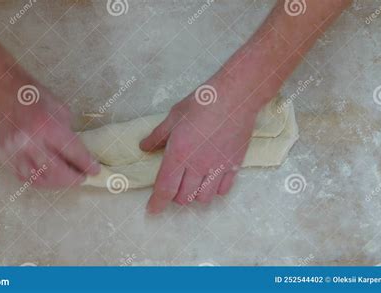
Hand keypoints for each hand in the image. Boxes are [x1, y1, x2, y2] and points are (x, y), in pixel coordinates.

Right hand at [0, 78, 99, 187]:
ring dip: (56, 183)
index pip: (73, 153)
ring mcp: (14, 151)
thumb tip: (77, 155)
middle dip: (73, 178)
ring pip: (39, 179)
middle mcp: (30, 142)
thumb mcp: (59, 109)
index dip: (87, 164)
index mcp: (48, 127)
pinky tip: (48, 177)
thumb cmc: (31, 94)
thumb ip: (68, 134)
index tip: (95, 171)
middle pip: (57, 172)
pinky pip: (23, 176)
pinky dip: (38, 179)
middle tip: (82, 178)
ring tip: (66, 179)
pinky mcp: (2, 155)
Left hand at [140, 76, 259, 212]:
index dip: (157, 203)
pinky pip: (223, 190)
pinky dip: (214, 190)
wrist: (236, 97)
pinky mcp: (234, 166)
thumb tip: (144, 148)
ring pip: (203, 198)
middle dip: (175, 197)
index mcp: (179, 154)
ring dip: (195, 195)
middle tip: (174, 186)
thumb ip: (158, 136)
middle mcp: (197, 166)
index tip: (152, 210)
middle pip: (183, 198)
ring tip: (193, 184)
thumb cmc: (202, 103)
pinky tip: (211, 180)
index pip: (165, 188)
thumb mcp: (174, 116)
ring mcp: (217, 168)